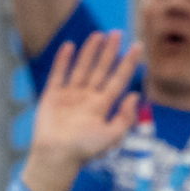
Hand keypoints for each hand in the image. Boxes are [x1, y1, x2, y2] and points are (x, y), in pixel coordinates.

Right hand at [22, 30, 140, 190]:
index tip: (137, 46)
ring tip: (98, 34)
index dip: (129, 63)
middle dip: (110, 51)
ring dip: (90, 51)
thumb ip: (125, 117)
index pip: (119, 79)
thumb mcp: (112, 137)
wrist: (56, 157)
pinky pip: (59, 74)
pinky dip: (63, 60)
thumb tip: (136, 95)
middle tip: (117, 33)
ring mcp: (70, 96)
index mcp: (102, 106)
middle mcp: (88, 98)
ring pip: (82, 68)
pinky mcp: (52, 96)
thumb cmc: (84, 151)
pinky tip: (70, 46)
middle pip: (102, 69)